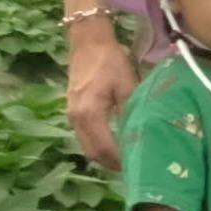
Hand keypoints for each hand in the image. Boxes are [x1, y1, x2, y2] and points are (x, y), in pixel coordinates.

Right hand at [65, 33, 135, 171]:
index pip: (104, 148)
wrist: (88, 42)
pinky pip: (84, 136)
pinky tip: (114, 145)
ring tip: (126, 159)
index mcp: (89, 114)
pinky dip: (97, 144)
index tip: (137, 168)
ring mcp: (71, 115)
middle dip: (111, 163)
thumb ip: (131, 112)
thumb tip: (140, 136)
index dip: (120, 161)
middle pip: (92, 152)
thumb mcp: (128, 86)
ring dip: (103, 156)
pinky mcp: (72, 111)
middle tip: (133, 168)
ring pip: (86, 146)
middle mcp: (76, 118)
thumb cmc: (111, 61)